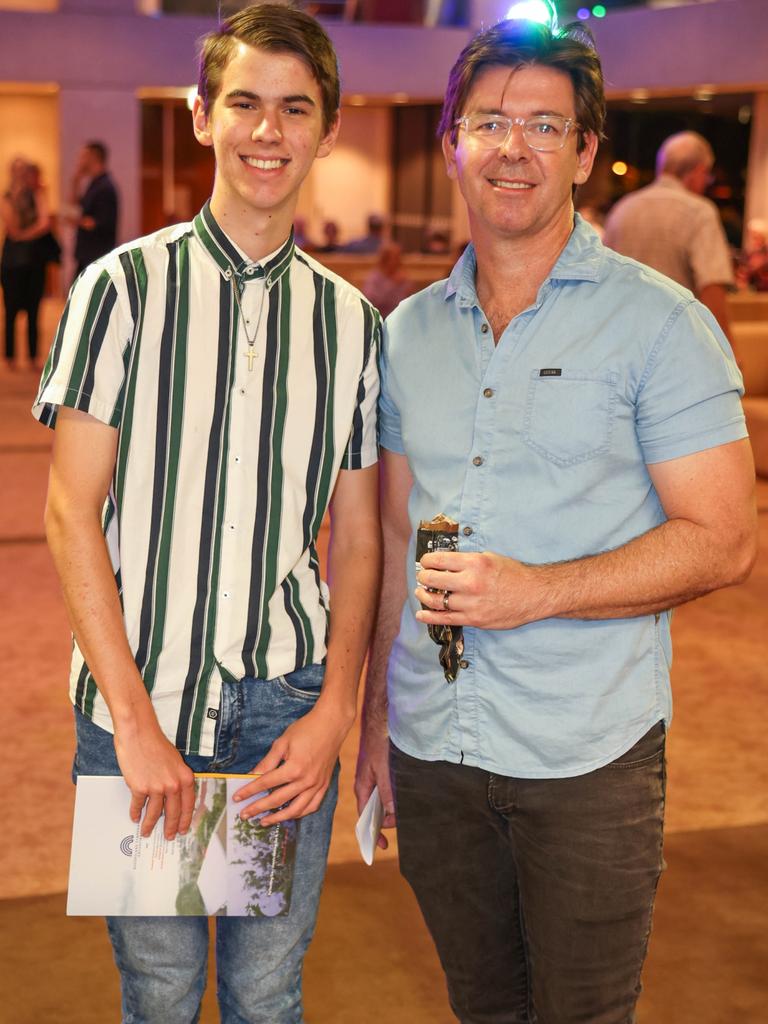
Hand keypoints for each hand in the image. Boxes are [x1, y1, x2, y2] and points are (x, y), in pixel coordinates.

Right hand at [114, 720, 195, 840]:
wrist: (138, 733)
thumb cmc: (155, 744)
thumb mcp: (175, 761)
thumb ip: (176, 778)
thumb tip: (175, 796)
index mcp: (185, 777)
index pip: (188, 805)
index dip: (185, 820)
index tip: (183, 830)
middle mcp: (173, 784)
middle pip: (173, 813)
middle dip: (170, 827)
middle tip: (168, 836)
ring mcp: (157, 787)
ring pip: (154, 813)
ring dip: (149, 825)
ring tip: (146, 832)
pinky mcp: (140, 788)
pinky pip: (138, 806)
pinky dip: (136, 813)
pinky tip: (135, 817)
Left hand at [233, 703, 351, 825]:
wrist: (332, 724)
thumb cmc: (306, 729)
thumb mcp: (283, 742)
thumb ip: (268, 762)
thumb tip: (252, 775)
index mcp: (294, 768)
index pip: (266, 784)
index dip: (249, 791)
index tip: (237, 798)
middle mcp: (306, 780)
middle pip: (277, 800)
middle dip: (258, 809)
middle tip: (245, 815)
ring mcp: (317, 785)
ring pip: (296, 810)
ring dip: (278, 818)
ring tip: (264, 821)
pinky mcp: (324, 785)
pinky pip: (312, 806)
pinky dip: (300, 813)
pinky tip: (290, 815)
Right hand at [355, 714, 395, 850]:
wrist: (379, 720)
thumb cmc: (378, 743)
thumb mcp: (383, 769)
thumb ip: (387, 791)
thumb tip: (390, 814)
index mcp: (362, 787)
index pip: (364, 818)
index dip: (372, 833)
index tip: (383, 845)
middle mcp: (366, 786)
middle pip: (374, 812)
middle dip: (384, 823)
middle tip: (397, 831)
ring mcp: (373, 779)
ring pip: (382, 802)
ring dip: (391, 811)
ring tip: (403, 817)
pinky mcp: (381, 772)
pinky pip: (386, 791)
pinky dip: (394, 799)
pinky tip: (402, 801)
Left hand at [415, 550, 544, 630]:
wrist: (533, 594)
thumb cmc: (513, 574)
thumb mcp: (489, 558)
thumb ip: (466, 561)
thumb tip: (444, 563)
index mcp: (474, 563)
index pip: (438, 560)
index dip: (427, 561)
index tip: (425, 562)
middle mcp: (470, 582)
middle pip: (432, 580)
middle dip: (423, 577)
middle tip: (423, 577)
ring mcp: (471, 603)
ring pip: (436, 601)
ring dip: (423, 596)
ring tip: (421, 592)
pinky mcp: (474, 619)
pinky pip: (445, 619)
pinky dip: (429, 616)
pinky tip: (421, 614)